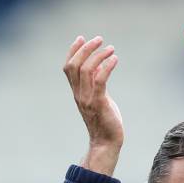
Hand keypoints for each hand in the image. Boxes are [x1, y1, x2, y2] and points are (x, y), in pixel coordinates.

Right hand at [63, 35, 123, 174]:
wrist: (106, 143)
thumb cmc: (105, 122)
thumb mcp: (100, 99)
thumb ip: (97, 84)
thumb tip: (99, 66)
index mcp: (77, 93)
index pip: (68, 68)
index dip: (73, 51)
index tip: (81, 38)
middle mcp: (79, 95)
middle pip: (74, 65)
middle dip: (85, 48)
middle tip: (99, 39)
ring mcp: (87, 99)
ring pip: (86, 70)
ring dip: (98, 55)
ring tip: (110, 48)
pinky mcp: (99, 103)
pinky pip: (100, 80)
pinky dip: (107, 67)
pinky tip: (115, 60)